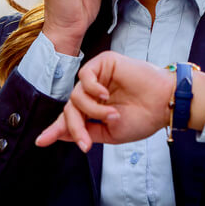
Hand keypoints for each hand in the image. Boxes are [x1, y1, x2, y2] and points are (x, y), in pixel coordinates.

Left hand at [35, 51, 173, 150]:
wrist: (163, 105)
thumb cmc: (143, 118)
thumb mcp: (110, 133)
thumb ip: (85, 131)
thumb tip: (59, 135)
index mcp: (94, 110)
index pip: (71, 118)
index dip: (56, 129)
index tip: (40, 142)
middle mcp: (94, 93)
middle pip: (70, 108)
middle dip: (74, 126)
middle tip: (86, 142)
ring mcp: (98, 78)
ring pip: (76, 95)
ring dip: (91, 110)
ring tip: (112, 115)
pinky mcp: (104, 63)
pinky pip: (84, 76)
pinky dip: (92, 89)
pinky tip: (105, 95)